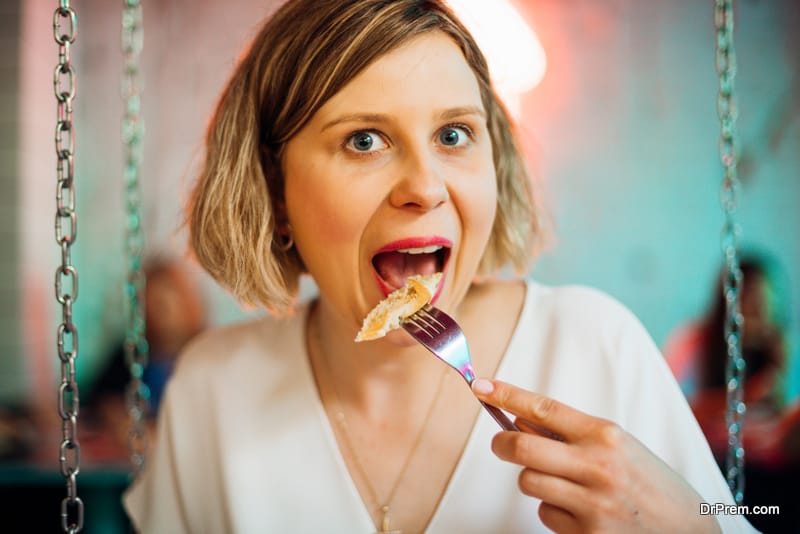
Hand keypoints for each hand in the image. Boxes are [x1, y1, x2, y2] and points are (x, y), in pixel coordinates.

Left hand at [471, 378, 720, 533]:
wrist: (692, 532)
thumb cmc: (651, 485)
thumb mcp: (619, 446)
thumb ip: (572, 434)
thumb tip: (521, 421)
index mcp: (606, 435)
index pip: (544, 408)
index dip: (507, 395)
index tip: (481, 386)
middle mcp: (597, 466)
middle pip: (521, 448)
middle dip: (502, 445)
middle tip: (502, 445)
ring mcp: (592, 503)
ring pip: (528, 483)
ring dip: (536, 482)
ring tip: (565, 486)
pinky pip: (546, 515)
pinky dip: (554, 513)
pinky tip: (582, 513)